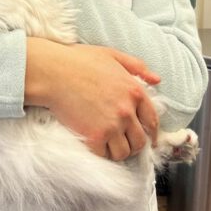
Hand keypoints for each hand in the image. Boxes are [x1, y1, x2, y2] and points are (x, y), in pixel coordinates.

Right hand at [25, 38, 160, 159]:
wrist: (53, 72)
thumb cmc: (79, 61)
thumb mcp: (112, 55)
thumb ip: (137, 67)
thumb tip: (157, 79)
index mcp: (134, 91)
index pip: (152, 121)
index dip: (152, 133)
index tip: (149, 139)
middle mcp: (127, 111)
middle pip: (140, 141)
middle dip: (133, 144)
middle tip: (124, 142)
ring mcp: (112, 126)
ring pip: (124, 152)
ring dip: (118, 152)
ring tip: (109, 146)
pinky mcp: (94, 137)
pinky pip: (104, 155)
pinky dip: (101, 153)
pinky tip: (95, 145)